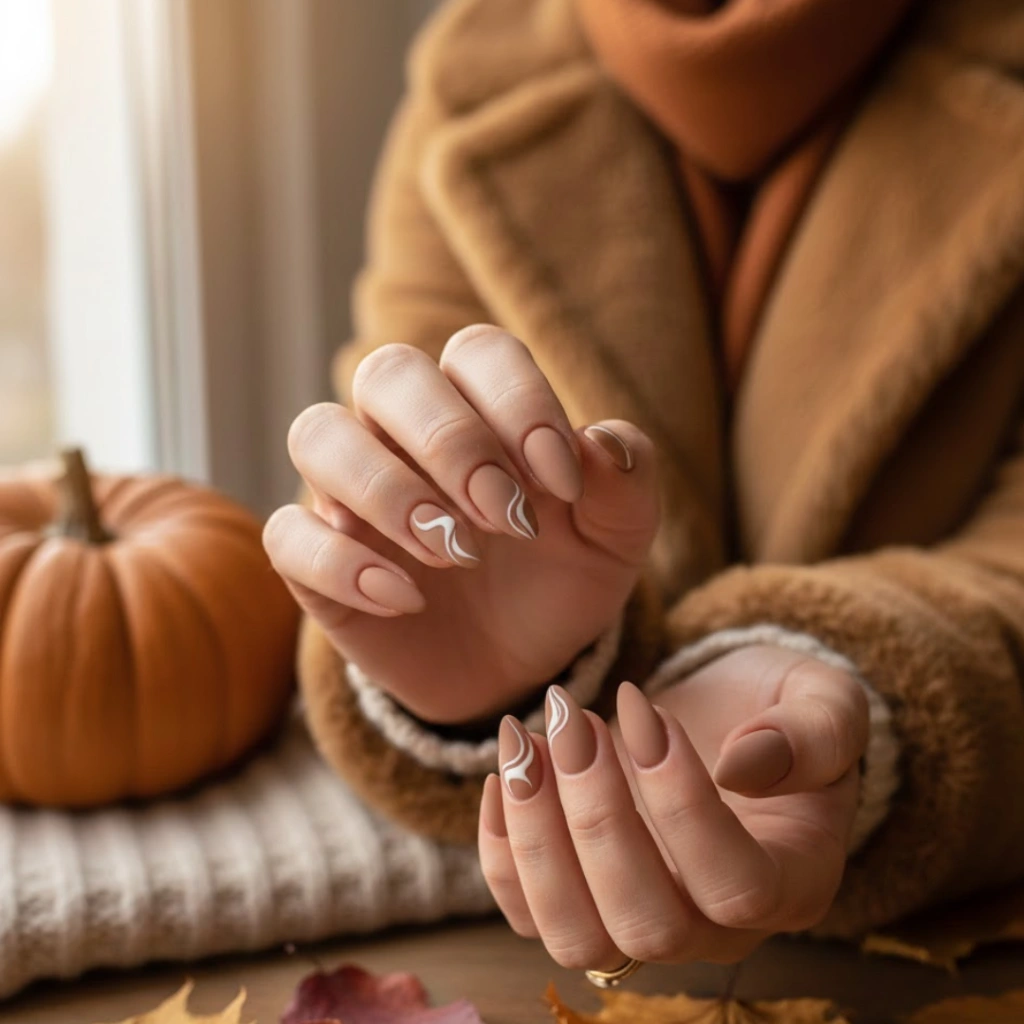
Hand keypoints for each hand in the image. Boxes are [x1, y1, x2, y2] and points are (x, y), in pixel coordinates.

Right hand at [263, 325, 659, 722]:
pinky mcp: (317, 562)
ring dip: (389, 490)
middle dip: (452, 441)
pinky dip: (340, 563)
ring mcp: (351, 494)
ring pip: (319, 435)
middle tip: (507, 518)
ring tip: (455, 554)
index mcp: (479, 407)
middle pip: (387, 372)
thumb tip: (599, 444)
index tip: (562, 482)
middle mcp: (403, 434)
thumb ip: (625, 482)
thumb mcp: (615, 539)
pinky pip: (288, 536)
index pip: (476, 351)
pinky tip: (405, 598)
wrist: (519, 665)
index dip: (518, 402)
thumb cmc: (560, 579)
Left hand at [479, 646, 868, 966]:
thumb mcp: (822, 699)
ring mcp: (641, 924)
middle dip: (595, 816)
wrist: (724, 718)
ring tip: (526, 741)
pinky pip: (526, 913)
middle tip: (569, 718)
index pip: (735, 887)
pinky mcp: (582, 902)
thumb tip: (739, 772)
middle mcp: (715, 929)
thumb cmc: (777, 709)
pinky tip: (509, 771)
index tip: (645, 708)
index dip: (682, 802)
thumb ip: (813, 732)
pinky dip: (502, 850)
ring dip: (537, 837)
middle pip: (647, 924)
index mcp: (791, 884)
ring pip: (576, 937)